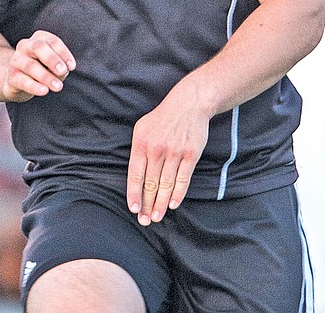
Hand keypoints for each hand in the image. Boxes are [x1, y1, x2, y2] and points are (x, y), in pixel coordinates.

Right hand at [1, 30, 75, 101]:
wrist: (15, 80)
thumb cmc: (40, 69)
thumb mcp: (52, 65)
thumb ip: (59, 66)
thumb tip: (63, 72)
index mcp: (38, 38)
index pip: (52, 41)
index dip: (63, 53)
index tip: (72, 66)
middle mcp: (25, 46)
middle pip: (39, 47)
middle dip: (52, 59)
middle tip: (63, 71)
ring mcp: (16, 61)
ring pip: (31, 66)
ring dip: (46, 76)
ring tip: (58, 86)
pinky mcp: (11, 77)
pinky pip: (23, 81)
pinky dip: (34, 86)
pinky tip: (44, 91)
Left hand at [126, 84, 209, 225]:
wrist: (188, 104)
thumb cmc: (162, 119)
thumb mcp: (142, 129)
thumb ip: (138, 151)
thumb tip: (135, 179)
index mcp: (142, 143)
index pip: (135, 175)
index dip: (134, 195)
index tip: (134, 210)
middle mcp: (157, 149)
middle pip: (150, 184)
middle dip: (147, 205)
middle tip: (145, 221)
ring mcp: (174, 152)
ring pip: (166, 185)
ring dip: (161, 204)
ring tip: (157, 217)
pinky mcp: (190, 154)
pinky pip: (183, 179)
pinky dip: (177, 194)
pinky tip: (173, 205)